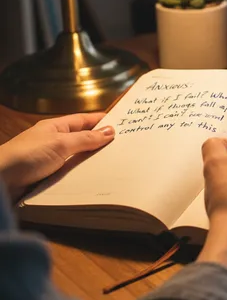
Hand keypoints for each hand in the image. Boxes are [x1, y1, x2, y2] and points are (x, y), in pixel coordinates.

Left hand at [0, 113, 114, 200]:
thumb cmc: (28, 156)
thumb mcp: (60, 144)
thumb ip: (86, 139)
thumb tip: (111, 131)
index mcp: (57, 127)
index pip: (85, 120)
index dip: (103, 121)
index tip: (124, 123)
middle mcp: (55, 141)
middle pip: (83, 139)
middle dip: (101, 142)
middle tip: (125, 146)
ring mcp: (51, 159)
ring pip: (78, 157)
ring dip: (93, 160)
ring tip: (116, 164)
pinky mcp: (49, 176)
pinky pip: (71, 173)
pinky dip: (83, 174)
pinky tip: (96, 179)